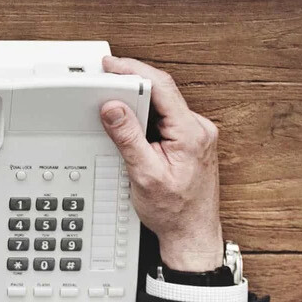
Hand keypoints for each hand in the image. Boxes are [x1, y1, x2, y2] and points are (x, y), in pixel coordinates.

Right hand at [100, 56, 225, 271]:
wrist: (192, 235)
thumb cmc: (175, 212)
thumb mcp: (144, 175)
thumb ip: (127, 138)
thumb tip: (112, 108)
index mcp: (191, 133)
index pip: (161, 87)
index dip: (132, 70)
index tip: (110, 65)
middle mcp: (198, 129)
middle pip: (160, 91)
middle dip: (130, 83)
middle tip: (103, 81)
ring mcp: (195, 134)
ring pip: (161, 103)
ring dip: (136, 101)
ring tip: (112, 104)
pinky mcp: (189, 140)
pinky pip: (164, 116)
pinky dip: (143, 114)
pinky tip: (129, 122)